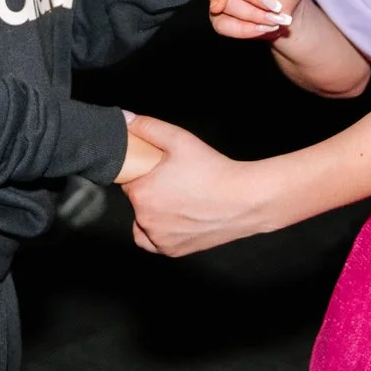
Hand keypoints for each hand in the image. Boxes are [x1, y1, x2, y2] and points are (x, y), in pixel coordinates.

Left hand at [118, 115, 275, 255]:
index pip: (128, 181)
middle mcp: (145, 220)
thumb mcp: (180, 139)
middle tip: (173, 182)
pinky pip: (154, 242)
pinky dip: (159, 233)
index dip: (142, 173)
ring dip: (152, 213)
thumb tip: (126, 119)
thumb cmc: (214, 171)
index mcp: (141, 194)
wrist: (245, 200)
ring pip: (143, 223)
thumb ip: (148, 127)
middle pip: (136, 202)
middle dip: (149, 191)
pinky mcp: (173, 251)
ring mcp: (159, 239)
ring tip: (176, 200)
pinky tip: (175, 219)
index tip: (158, 171)